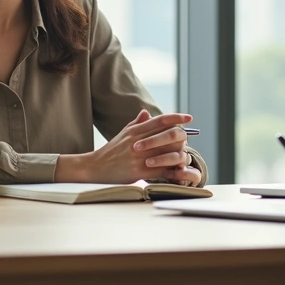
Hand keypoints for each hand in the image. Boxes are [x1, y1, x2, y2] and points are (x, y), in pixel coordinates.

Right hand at [55, 110, 192, 183]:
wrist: (94, 167)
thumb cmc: (111, 150)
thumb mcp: (123, 134)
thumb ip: (137, 123)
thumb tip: (147, 112)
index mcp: (135, 131)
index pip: (160, 120)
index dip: (177, 118)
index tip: (189, 118)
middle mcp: (138, 142)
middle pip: (169, 136)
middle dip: (182, 139)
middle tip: (186, 141)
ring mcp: (138, 157)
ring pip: (168, 153)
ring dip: (180, 155)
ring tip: (185, 157)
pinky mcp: (138, 172)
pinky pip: (162, 171)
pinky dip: (173, 172)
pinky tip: (180, 172)